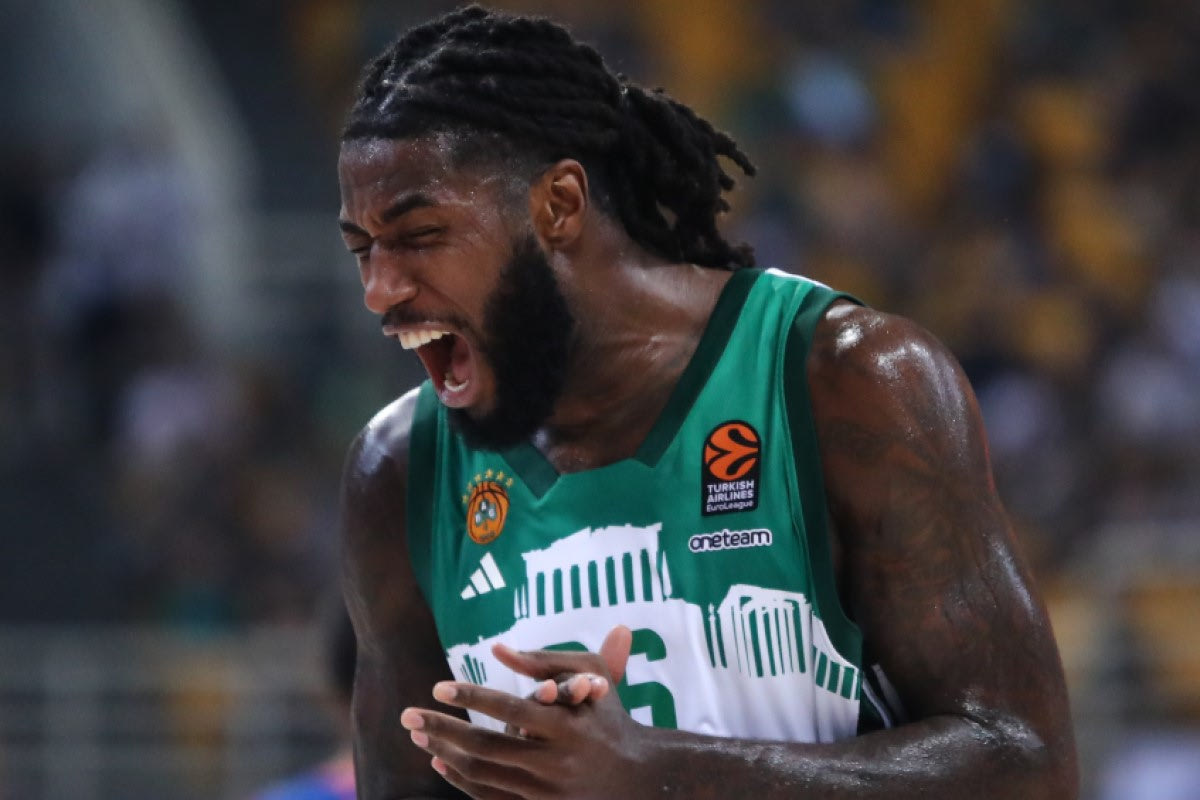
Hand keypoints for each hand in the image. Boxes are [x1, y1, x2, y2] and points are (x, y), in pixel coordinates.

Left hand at [400, 626, 643, 799]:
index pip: (509, 709)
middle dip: (442, 729)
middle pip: (485, 748)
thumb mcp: (592, 678)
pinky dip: (460, 778)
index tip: (438, 687)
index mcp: (567, 726)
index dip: (472, 698)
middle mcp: (553, 762)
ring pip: (482, 774)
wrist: (638, 776)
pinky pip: (489, 795)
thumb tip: (497, 648)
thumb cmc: (611, 716)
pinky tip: (439, 759)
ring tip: (418, 731)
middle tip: (408, 714)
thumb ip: (544, 661)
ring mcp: (544, 791)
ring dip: (445, 751)